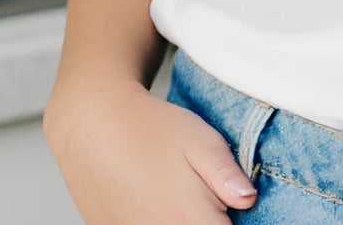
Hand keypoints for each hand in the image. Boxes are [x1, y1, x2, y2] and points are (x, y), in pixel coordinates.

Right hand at [44, 79, 258, 223]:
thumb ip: (227, 175)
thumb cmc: (150, 128)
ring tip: (178, 193)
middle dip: (210, 218)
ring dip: (183, 219)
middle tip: (204, 193)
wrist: (92, 126)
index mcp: (191, 220)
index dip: (232, 219)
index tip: (227, 201)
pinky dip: (156, 219)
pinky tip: (154, 199)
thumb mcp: (200, 140)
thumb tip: (249, 200)